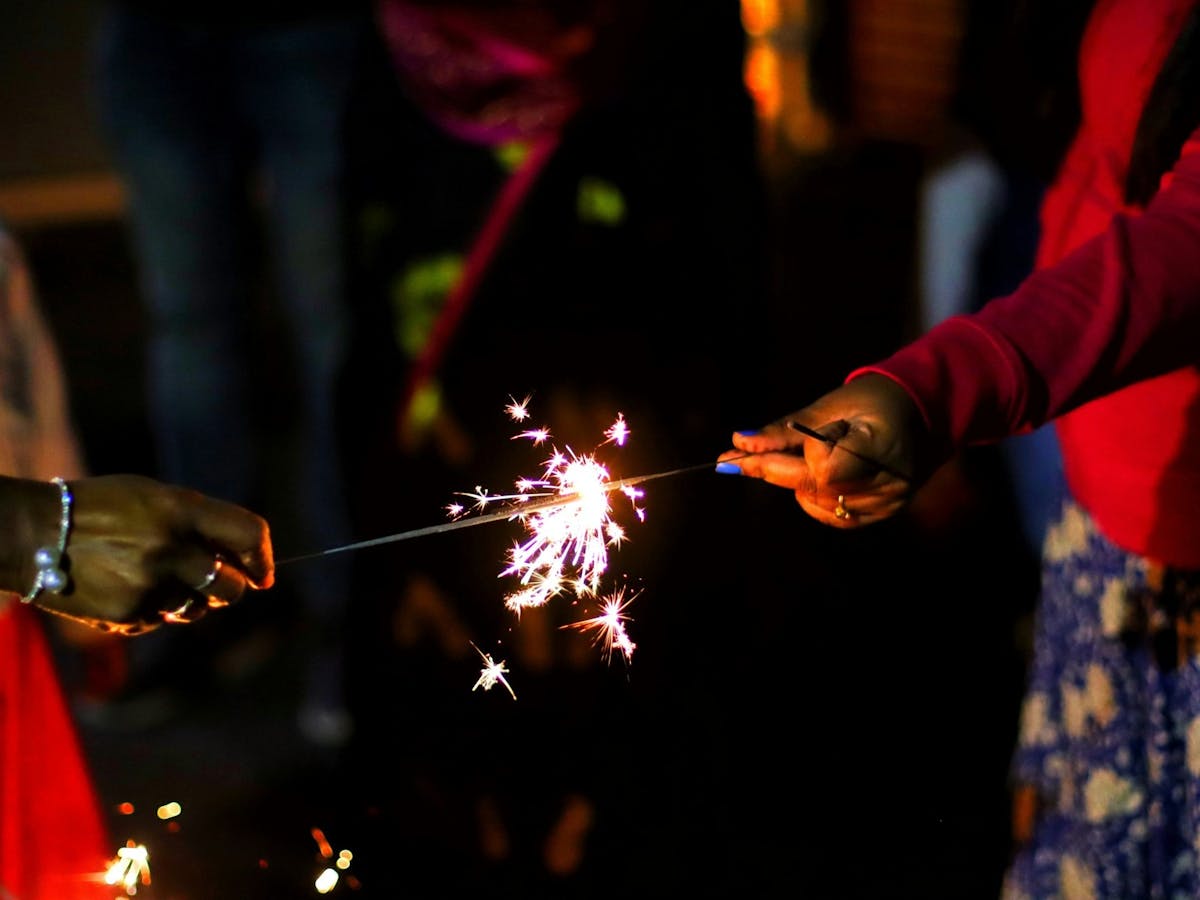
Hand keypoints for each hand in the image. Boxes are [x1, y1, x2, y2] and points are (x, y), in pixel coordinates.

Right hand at [11, 474, 273, 634]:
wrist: (33, 534)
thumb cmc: (101, 509)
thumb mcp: (153, 496)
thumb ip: (199, 522)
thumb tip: (243, 558)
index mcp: (180, 510)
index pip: (249, 534)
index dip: (262, 557)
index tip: (263, 573)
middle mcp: (170, 549)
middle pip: (231, 587)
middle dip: (228, 587)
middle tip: (214, 581)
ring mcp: (149, 586)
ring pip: (197, 609)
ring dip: (188, 600)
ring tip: (154, 577)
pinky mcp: (129, 615)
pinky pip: (160, 620)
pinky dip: (153, 610)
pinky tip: (125, 588)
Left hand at [716, 374, 941, 526]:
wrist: (923, 410)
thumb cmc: (872, 400)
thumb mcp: (827, 407)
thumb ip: (784, 431)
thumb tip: (738, 443)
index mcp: (881, 446)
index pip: (824, 470)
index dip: (796, 457)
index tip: (766, 447)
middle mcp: (889, 483)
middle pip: (816, 489)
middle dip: (778, 472)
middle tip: (738, 460)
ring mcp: (889, 503)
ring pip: (819, 505)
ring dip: (798, 483)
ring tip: (808, 454)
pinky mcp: (885, 513)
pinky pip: (833, 517)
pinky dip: (814, 498)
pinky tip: (815, 478)